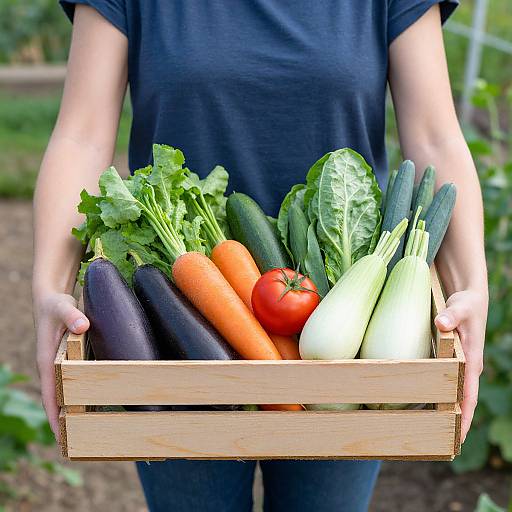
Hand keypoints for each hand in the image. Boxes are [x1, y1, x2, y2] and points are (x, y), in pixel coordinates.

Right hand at [34, 293, 88, 440]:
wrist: (50, 297)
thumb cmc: (55, 304)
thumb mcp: (61, 307)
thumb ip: (71, 315)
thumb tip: (82, 326)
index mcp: (46, 360)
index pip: (50, 395)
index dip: (55, 417)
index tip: (63, 439)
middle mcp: (51, 366)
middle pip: (57, 400)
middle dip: (65, 422)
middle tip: (81, 445)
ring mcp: (58, 364)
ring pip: (65, 393)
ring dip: (73, 410)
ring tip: (90, 431)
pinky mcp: (67, 359)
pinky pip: (72, 382)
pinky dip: (79, 395)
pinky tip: (93, 402)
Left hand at [434, 288, 487, 440]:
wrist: (469, 296)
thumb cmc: (466, 303)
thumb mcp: (461, 307)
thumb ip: (452, 316)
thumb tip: (442, 324)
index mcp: (471, 360)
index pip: (469, 395)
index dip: (465, 417)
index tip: (459, 438)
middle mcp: (466, 366)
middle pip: (461, 400)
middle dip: (454, 422)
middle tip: (439, 443)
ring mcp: (459, 363)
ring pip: (452, 391)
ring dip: (445, 409)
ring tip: (429, 429)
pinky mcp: (451, 357)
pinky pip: (444, 379)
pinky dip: (437, 392)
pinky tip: (423, 399)